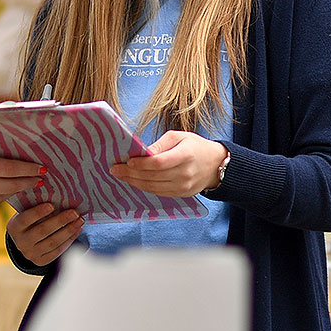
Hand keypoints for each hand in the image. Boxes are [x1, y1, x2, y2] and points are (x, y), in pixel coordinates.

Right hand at [7, 200, 83, 266]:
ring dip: (69, 230)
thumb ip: (35, 205)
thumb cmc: (29, 220)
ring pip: (53, 242)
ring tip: (79, 220)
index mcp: (15, 227)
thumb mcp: (26, 212)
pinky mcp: (41, 260)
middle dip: (60, 221)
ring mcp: (31, 253)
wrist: (25, 241)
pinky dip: (69, 240)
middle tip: (74, 212)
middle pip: (42, 231)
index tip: (52, 205)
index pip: (25, 219)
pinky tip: (77, 230)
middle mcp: (21, 242)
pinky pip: (58, 251)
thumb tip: (57, 195)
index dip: (38, 212)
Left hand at [109, 131, 226, 197]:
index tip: (127, 160)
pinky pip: (159, 193)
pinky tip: (135, 181)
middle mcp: (185, 173)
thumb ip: (160, 144)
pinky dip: (145, 187)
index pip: (158, 163)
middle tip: (115, 169)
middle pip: (153, 176)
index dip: (141, 163)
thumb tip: (141, 153)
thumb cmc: (195, 146)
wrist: (216, 165)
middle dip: (131, 173)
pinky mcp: (181, 194)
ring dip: (134, 182)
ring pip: (153, 187)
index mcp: (185, 155)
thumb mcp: (179, 136)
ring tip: (121, 176)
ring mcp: (184, 187)